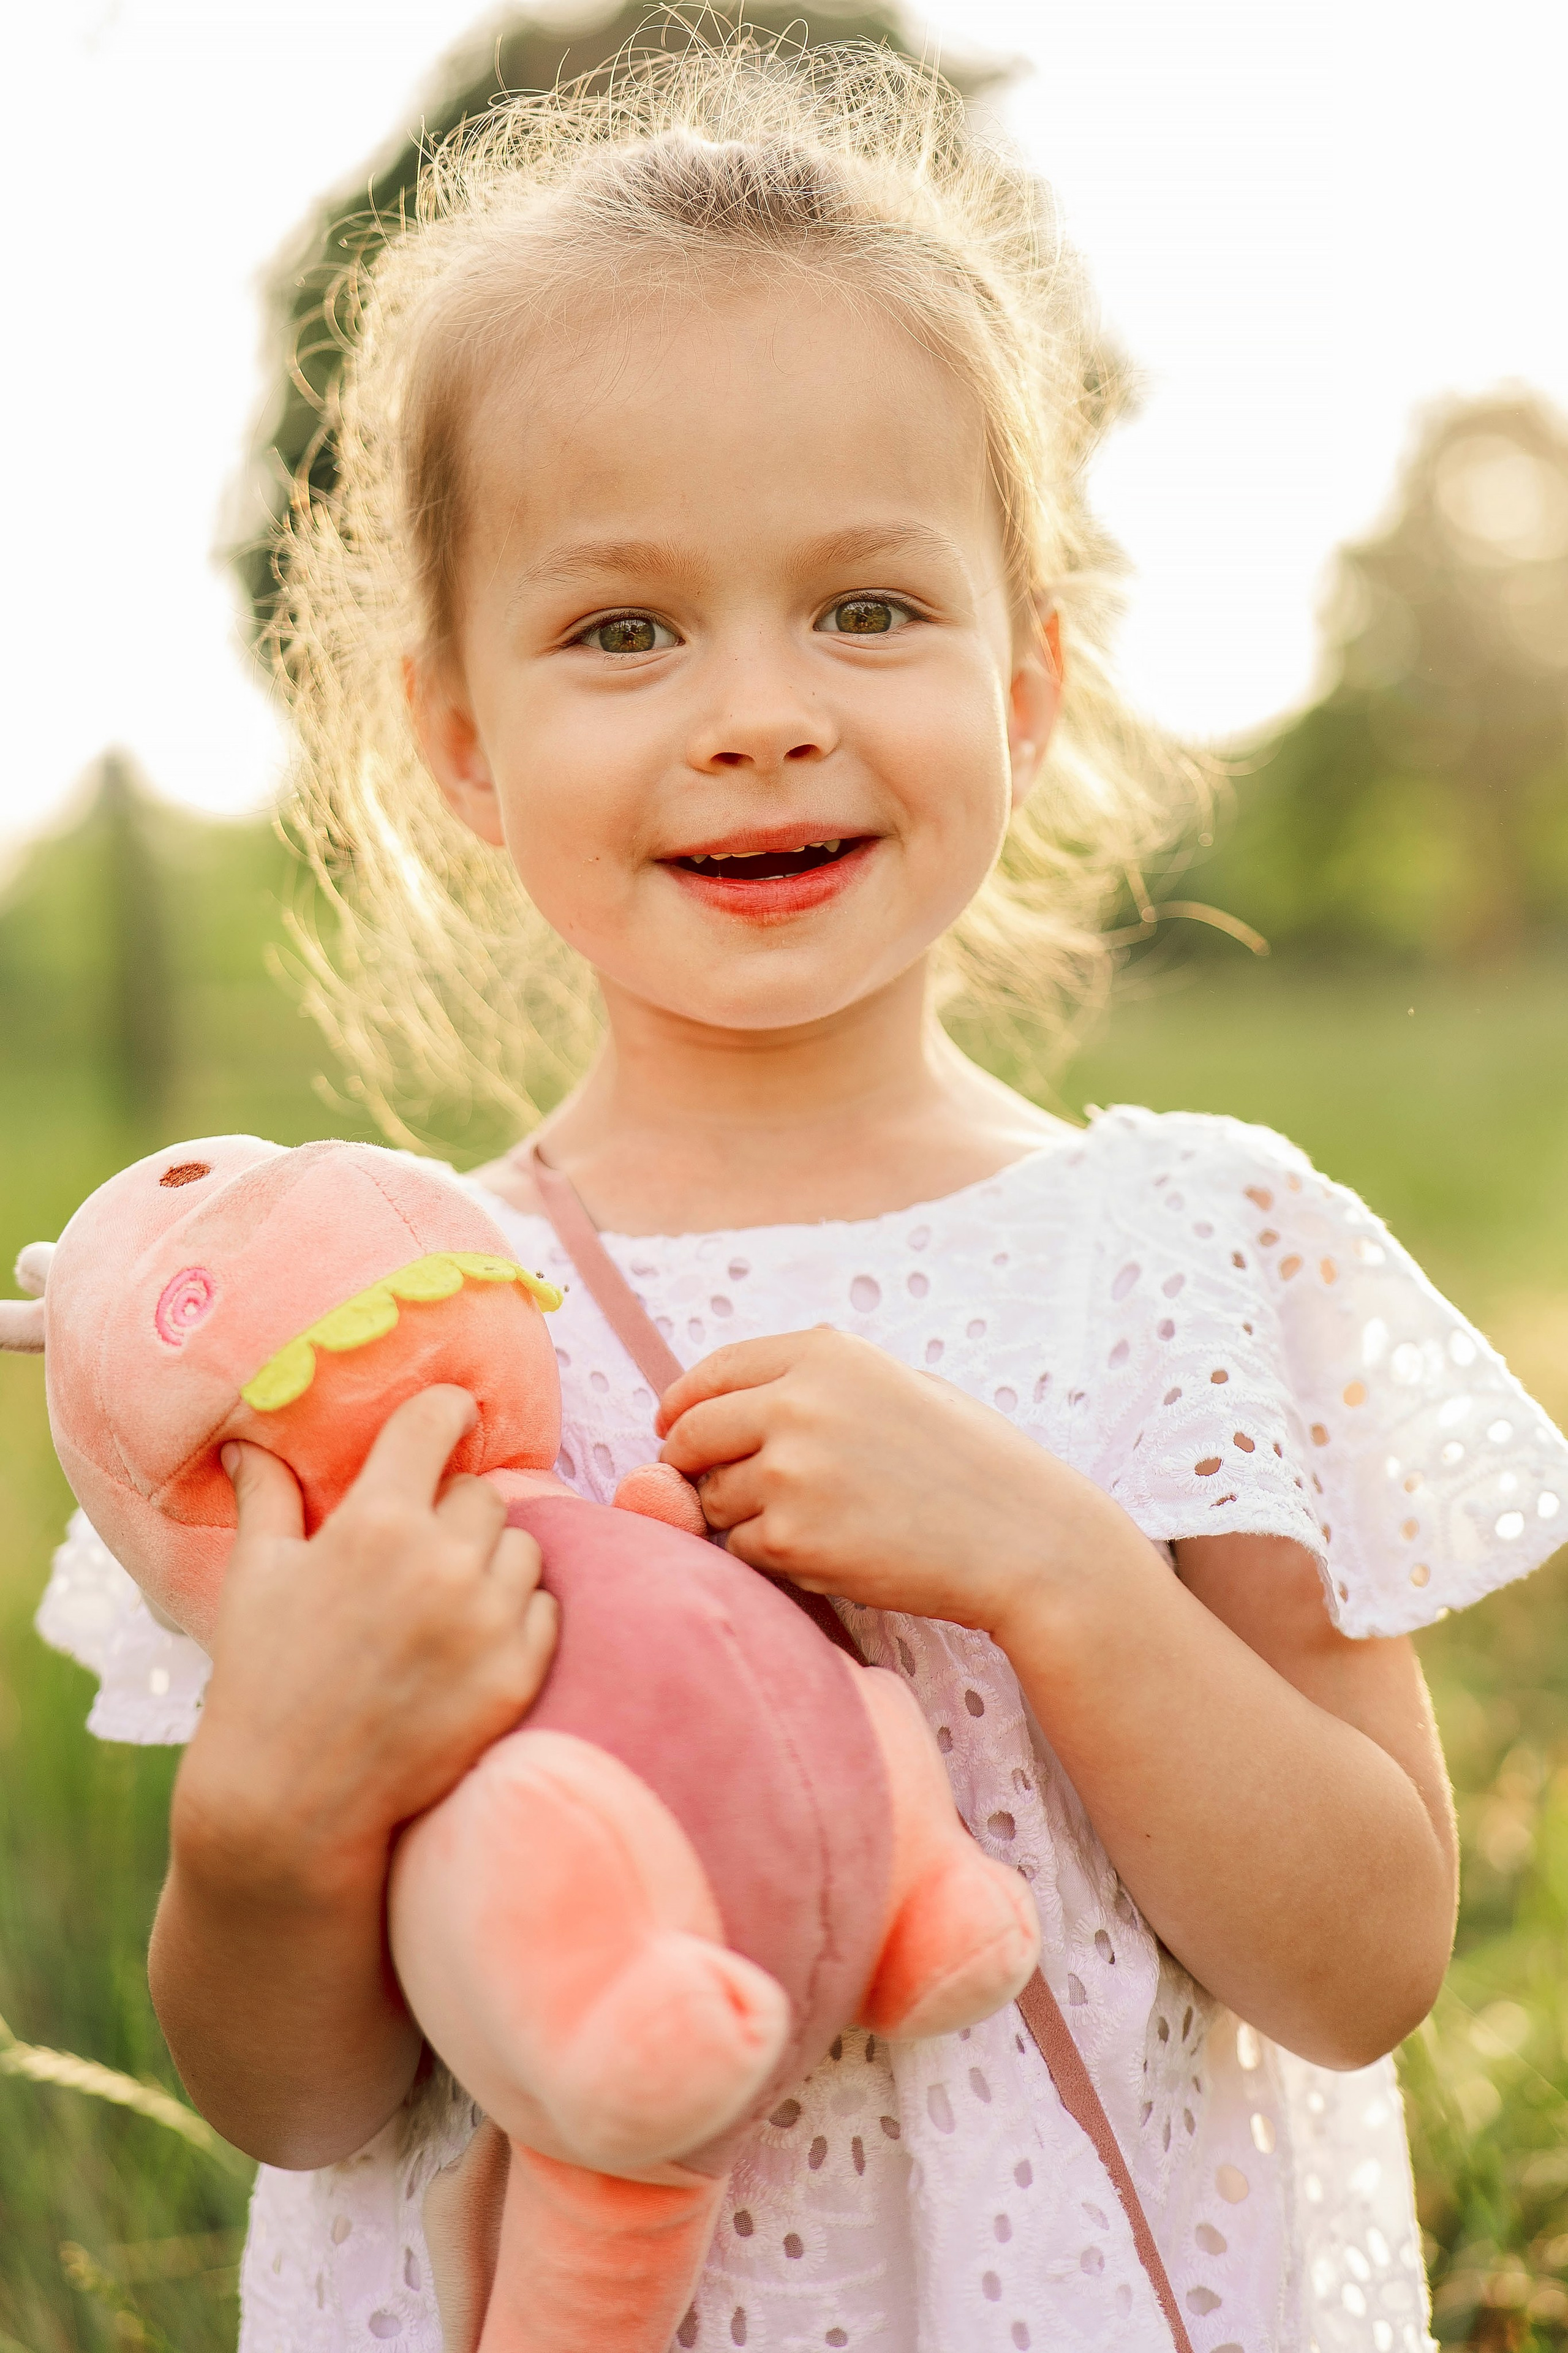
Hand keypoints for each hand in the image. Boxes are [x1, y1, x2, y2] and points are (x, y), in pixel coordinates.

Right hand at [173, 1387, 557, 1904]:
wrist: (294, 1807)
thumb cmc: (264, 1683)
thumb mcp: (255, 1579)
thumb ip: (264, 1497)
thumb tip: (245, 1440)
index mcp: (375, 1522)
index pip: (438, 1420)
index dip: (446, 1413)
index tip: (449, 1422)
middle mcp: (441, 1562)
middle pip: (482, 1491)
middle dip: (453, 1510)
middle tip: (418, 1551)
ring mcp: (487, 1620)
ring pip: (522, 1546)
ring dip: (491, 1562)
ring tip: (442, 1603)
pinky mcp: (519, 1674)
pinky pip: (545, 1608)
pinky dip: (517, 1616)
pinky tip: (469, 1643)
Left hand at [656, 1328, 1119, 1631]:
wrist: (1026, 1538)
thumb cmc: (966, 1464)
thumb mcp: (891, 1387)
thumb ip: (807, 1387)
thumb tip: (711, 1412)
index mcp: (824, 1355)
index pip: (711, 1374)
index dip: (684, 1406)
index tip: (674, 1428)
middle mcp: (797, 1402)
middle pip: (692, 1437)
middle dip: (695, 1466)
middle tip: (721, 1488)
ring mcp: (790, 1471)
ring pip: (714, 1500)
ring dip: (743, 1517)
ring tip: (819, 1522)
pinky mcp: (793, 1537)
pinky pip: (742, 1550)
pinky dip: (772, 1558)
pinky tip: (833, 1552)